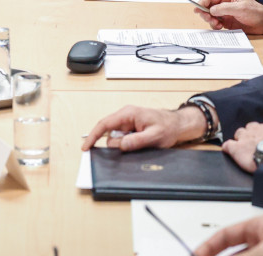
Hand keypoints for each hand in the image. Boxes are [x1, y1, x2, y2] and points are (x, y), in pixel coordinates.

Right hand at [81, 105, 209, 151]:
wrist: (177, 124)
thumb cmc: (168, 127)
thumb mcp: (154, 136)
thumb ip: (136, 140)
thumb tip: (118, 144)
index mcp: (128, 114)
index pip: (105, 124)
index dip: (93, 136)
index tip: (85, 147)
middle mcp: (125, 116)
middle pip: (108, 132)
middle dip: (112, 144)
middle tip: (128, 148)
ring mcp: (127, 121)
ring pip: (115, 137)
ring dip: (122, 145)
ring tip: (140, 144)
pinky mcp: (130, 127)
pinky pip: (121, 138)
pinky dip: (125, 144)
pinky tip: (137, 145)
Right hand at [193, 0, 262, 34]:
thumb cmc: (256, 12)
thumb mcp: (240, 8)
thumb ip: (224, 8)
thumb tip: (211, 10)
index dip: (202, 1)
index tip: (198, 8)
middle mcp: (224, 4)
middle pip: (208, 6)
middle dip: (205, 12)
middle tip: (208, 18)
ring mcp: (225, 13)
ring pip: (210, 15)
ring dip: (210, 20)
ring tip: (216, 24)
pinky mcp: (226, 22)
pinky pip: (215, 23)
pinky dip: (214, 25)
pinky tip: (219, 27)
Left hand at [222, 118, 262, 172]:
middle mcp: (257, 128)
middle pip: (250, 128)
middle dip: (251, 136)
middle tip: (254, 146)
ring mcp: (245, 137)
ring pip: (238, 134)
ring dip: (240, 141)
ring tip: (244, 150)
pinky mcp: (236, 147)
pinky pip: (227, 145)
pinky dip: (228, 148)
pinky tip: (229, 152)